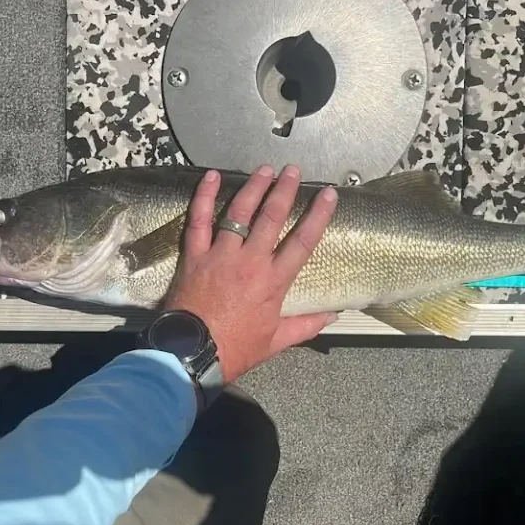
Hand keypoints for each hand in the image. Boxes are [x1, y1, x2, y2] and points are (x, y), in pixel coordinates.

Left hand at [162, 164, 338, 383]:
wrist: (191, 355)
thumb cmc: (235, 350)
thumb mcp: (276, 342)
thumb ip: (306, 326)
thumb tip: (332, 316)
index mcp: (273, 282)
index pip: (302, 242)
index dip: (318, 216)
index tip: (329, 195)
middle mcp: (250, 261)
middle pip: (271, 218)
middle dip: (284, 190)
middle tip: (293, 170)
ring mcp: (221, 255)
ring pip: (239, 212)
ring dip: (253, 188)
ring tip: (264, 169)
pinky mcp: (195, 255)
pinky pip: (198, 220)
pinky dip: (204, 196)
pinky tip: (212, 176)